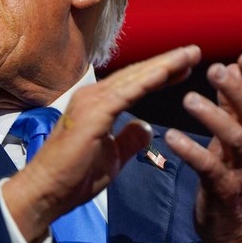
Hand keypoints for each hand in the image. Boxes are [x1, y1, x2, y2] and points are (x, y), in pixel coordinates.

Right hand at [3, 45, 201, 242]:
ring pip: (133, 79)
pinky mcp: (93, 114)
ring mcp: (90, 102)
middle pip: (135, 75)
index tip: (185, 66)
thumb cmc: (74, 177)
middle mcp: (92, 97)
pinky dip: (148, 80)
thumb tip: (146, 127)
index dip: (160, 74)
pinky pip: (126, 93)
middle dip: (167, 62)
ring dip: (163, 65)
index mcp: (97, 105)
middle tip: (194, 51)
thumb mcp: (113, 157)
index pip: (133, 84)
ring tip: (190, 54)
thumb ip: (129, 140)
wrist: (46, 191)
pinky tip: (168, 72)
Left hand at [164, 52, 241, 242]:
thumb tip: (231, 67)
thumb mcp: (237, 137)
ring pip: (236, 140)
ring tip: (188, 98)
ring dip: (213, 117)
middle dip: (237, 91)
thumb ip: (234, 106)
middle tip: (216, 69)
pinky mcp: (222, 190)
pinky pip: (209, 168)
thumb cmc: (231, 173)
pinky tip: (172, 136)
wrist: (233, 227)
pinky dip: (191, 151)